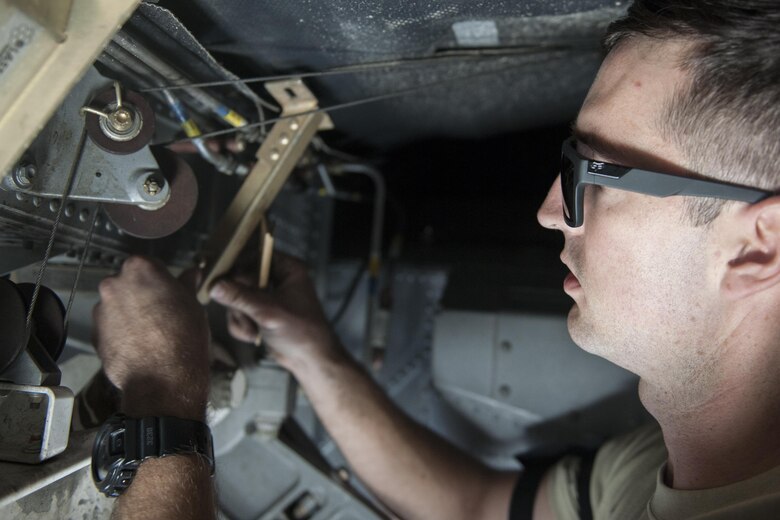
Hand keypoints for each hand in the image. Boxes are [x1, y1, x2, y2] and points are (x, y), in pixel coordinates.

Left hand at [92, 256, 209, 419]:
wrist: (163, 379)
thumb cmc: (183, 338)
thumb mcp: (193, 305)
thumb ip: (186, 284)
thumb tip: (192, 273)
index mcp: (140, 269)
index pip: (150, 264)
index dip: (162, 279)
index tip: (170, 292)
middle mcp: (114, 284)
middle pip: (129, 283)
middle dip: (143, 294)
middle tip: (162, 313)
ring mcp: (101, 309)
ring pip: (118, 304)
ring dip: (130, 312)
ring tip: (151, 333)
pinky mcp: (95, 333)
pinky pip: (110, 326)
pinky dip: (121, 331)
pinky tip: (139, 344)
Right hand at [209, 253, 344, 374]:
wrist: (310, 361)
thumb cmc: (301, 332)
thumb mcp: (268, 312)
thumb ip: (240, 297)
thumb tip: (215, 286)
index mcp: (287, 269)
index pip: (254, 256)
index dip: (238, 270)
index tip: (224, 283)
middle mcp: (277, 279)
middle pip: (240, 279)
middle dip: (240, 303)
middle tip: (245, 315)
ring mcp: (267, 297)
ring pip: (236, 298)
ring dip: (240, 317)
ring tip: (253, 330)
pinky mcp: (260, 313)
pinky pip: (238, 313)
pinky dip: (242, 326)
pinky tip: (253, 336)